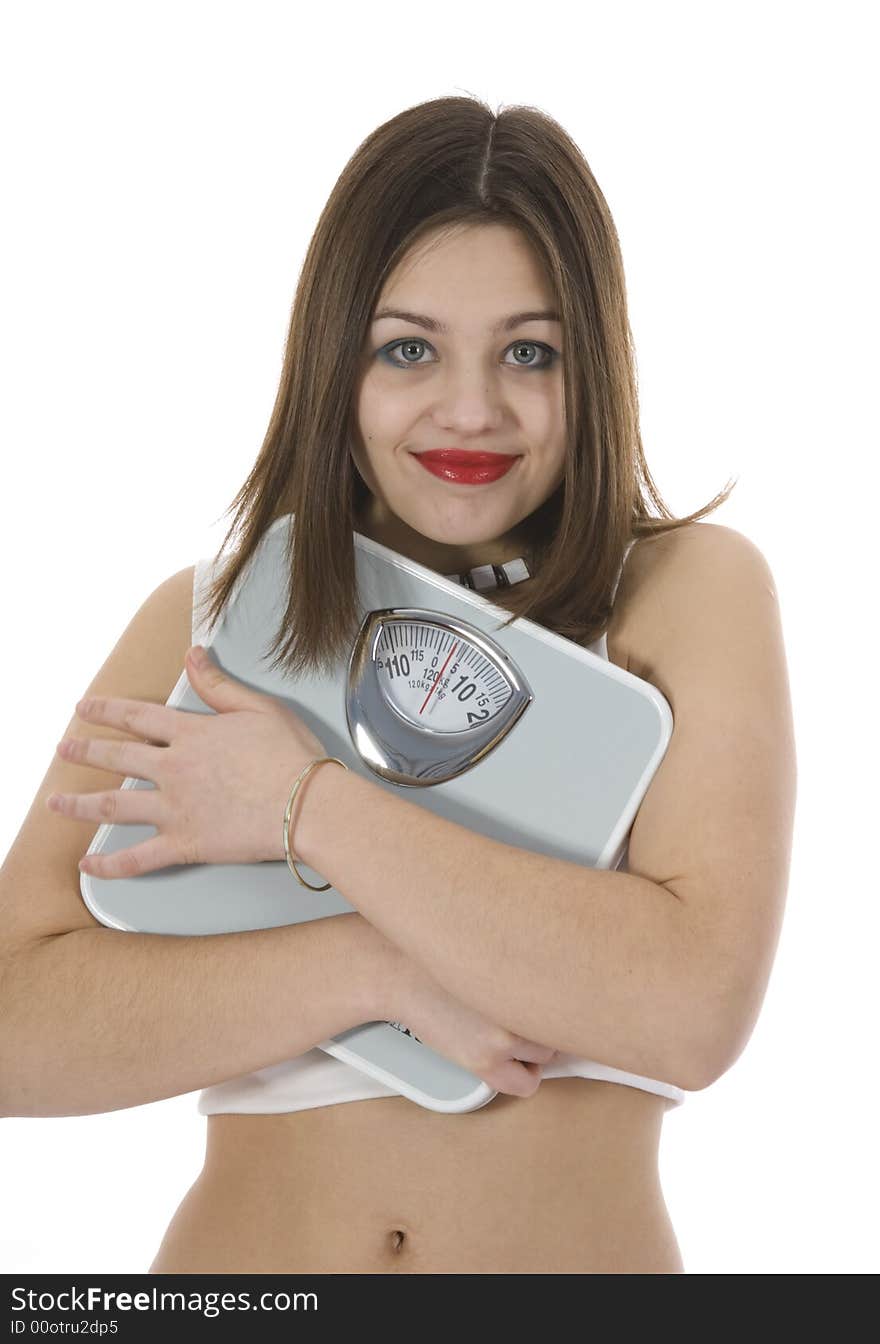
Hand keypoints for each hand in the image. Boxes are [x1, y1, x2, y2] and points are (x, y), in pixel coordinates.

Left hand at [47, 644, 328, 876]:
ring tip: (56, 802)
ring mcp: (176, 808)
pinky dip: (110, 865)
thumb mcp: (259, 708)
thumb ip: (219, 684)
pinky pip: (138, 858)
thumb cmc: (292, 758)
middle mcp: (175, 769)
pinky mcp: (185, 843)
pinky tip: (88, 865)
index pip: (138, 717)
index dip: (108, 710)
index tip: (85, 708)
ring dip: (80, 803)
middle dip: (86, 750)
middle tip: (65, 747)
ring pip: (115, 805)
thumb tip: (193, 656)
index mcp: (192, 734)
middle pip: (119, 756)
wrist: (308, 804)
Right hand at [381, 941, 558, 1098]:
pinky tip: (504, 1061)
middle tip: (527, 1022)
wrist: (404, 974)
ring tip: (507, 1037)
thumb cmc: (447, 963)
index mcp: (530, 973)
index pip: (574, 1000)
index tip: (563, 1013)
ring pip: (546, 1057)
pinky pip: (526, 1084)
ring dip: (533, 1051)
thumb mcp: (496, 957)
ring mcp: (505, 1035)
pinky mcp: (486, 1061)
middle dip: (548, 1028)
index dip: (565, 1009)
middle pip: (561, 1029)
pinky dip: (521, 1077)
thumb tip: (563, 991)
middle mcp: (523, 1003)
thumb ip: (527, 973)